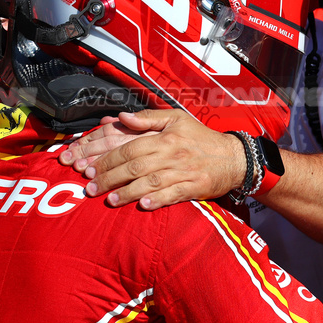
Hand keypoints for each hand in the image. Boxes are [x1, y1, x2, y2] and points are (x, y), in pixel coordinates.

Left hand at [58, 109, 244, 208]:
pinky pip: (173, 195)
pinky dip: (157, 201)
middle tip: (90, 188)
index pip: (129, 148)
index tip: (89, 168)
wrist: (234, 157)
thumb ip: (147, 118)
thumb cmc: (200, 137)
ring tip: (109, 200)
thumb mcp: (176, 118)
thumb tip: (121, 116)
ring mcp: (182, 172)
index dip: (107, 158)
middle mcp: (172, 154)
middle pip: (134, 167)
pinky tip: (143, 206)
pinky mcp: (193, 188)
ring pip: (150, 183)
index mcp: (164, 137)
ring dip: (128, 193)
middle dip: (109, 177)